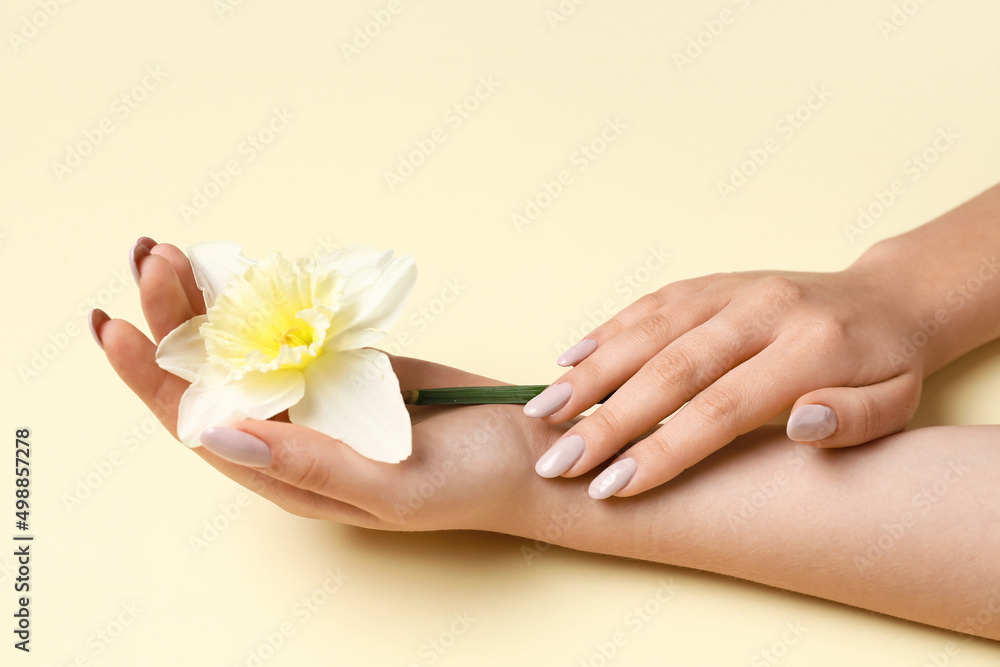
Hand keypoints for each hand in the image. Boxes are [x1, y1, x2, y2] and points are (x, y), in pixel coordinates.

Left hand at [91, 238, 568, 533]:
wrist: (535, 451)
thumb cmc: (473, 482)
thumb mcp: (392, 487)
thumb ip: (307, 464)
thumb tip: (212, 430)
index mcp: (286, 474)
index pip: (196, 423)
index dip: (148, 376)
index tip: (115, 324)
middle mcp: (289, 434)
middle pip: (209, 374)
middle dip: (173, 317)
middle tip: (155, 256)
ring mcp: (316, 394)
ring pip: (241, 345)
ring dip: (203, 300)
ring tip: (170, 250)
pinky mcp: (344, 362)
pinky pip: (287, 325)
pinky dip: (257, 295)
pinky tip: (231, 266)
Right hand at [526, 262, 926, 498]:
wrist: (886, 297)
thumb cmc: (885, 366)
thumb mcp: (896, 404)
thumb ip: (854, 420)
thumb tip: (799, 426)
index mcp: (810, 350)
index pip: (721, 408)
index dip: (663, 449)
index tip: (612, 487)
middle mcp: (762, 310)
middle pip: (671, 369)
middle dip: (607, 419)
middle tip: (558, 460)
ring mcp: (731, 289)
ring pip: (650, 329)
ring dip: (592, 372)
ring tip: (543, 412)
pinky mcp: (710, 280)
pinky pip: (650, 301)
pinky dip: (607, 330)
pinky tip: (568, 359)